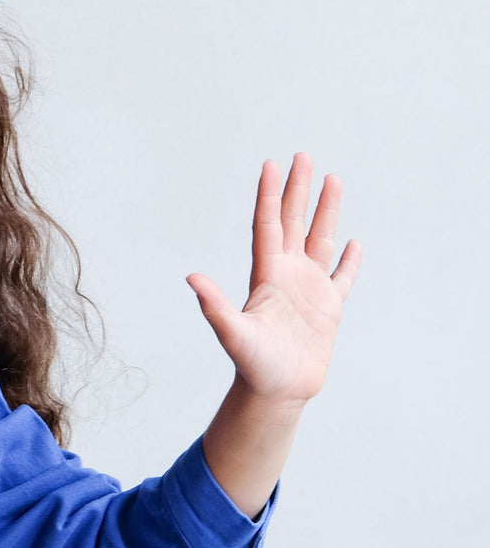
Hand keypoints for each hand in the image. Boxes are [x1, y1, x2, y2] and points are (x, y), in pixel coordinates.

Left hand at [188, 154, 361, 406]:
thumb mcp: (232, 333)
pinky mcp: (328, 309)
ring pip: (320, 240)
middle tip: (303, 155)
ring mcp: (309, 289)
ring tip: (333, 180)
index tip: (272, 164)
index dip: (269, 195)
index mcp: (265, 274)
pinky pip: (342, 278)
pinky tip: (356, 242)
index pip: (267, 224)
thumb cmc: (252, 365)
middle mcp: (286, 275)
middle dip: (298, 190)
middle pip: (292, 221)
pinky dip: (350, 261)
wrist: (275, 392)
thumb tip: (191, 278)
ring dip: (326, 211)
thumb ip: (214, 305)